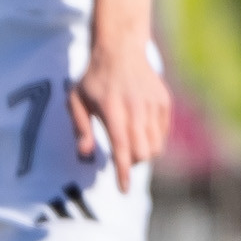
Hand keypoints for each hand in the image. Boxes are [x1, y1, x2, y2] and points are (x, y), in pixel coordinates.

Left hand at [69, 31, 170, 181]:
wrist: (121, 50)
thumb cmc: (94, 78)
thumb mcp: (76, 99)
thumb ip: (80, 127)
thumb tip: (85, 153)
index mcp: (113, 109)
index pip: (121, 148)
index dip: (123, 172)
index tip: (123, 189)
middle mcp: (136, 108)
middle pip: (143, 153)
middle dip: (132, 164)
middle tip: (121, 158)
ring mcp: (153, 105)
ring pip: (155, 147)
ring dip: (143, 154)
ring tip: (129, 144)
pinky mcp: (164, 103)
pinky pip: (162, 134)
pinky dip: (153, 140)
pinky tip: (139, 130)